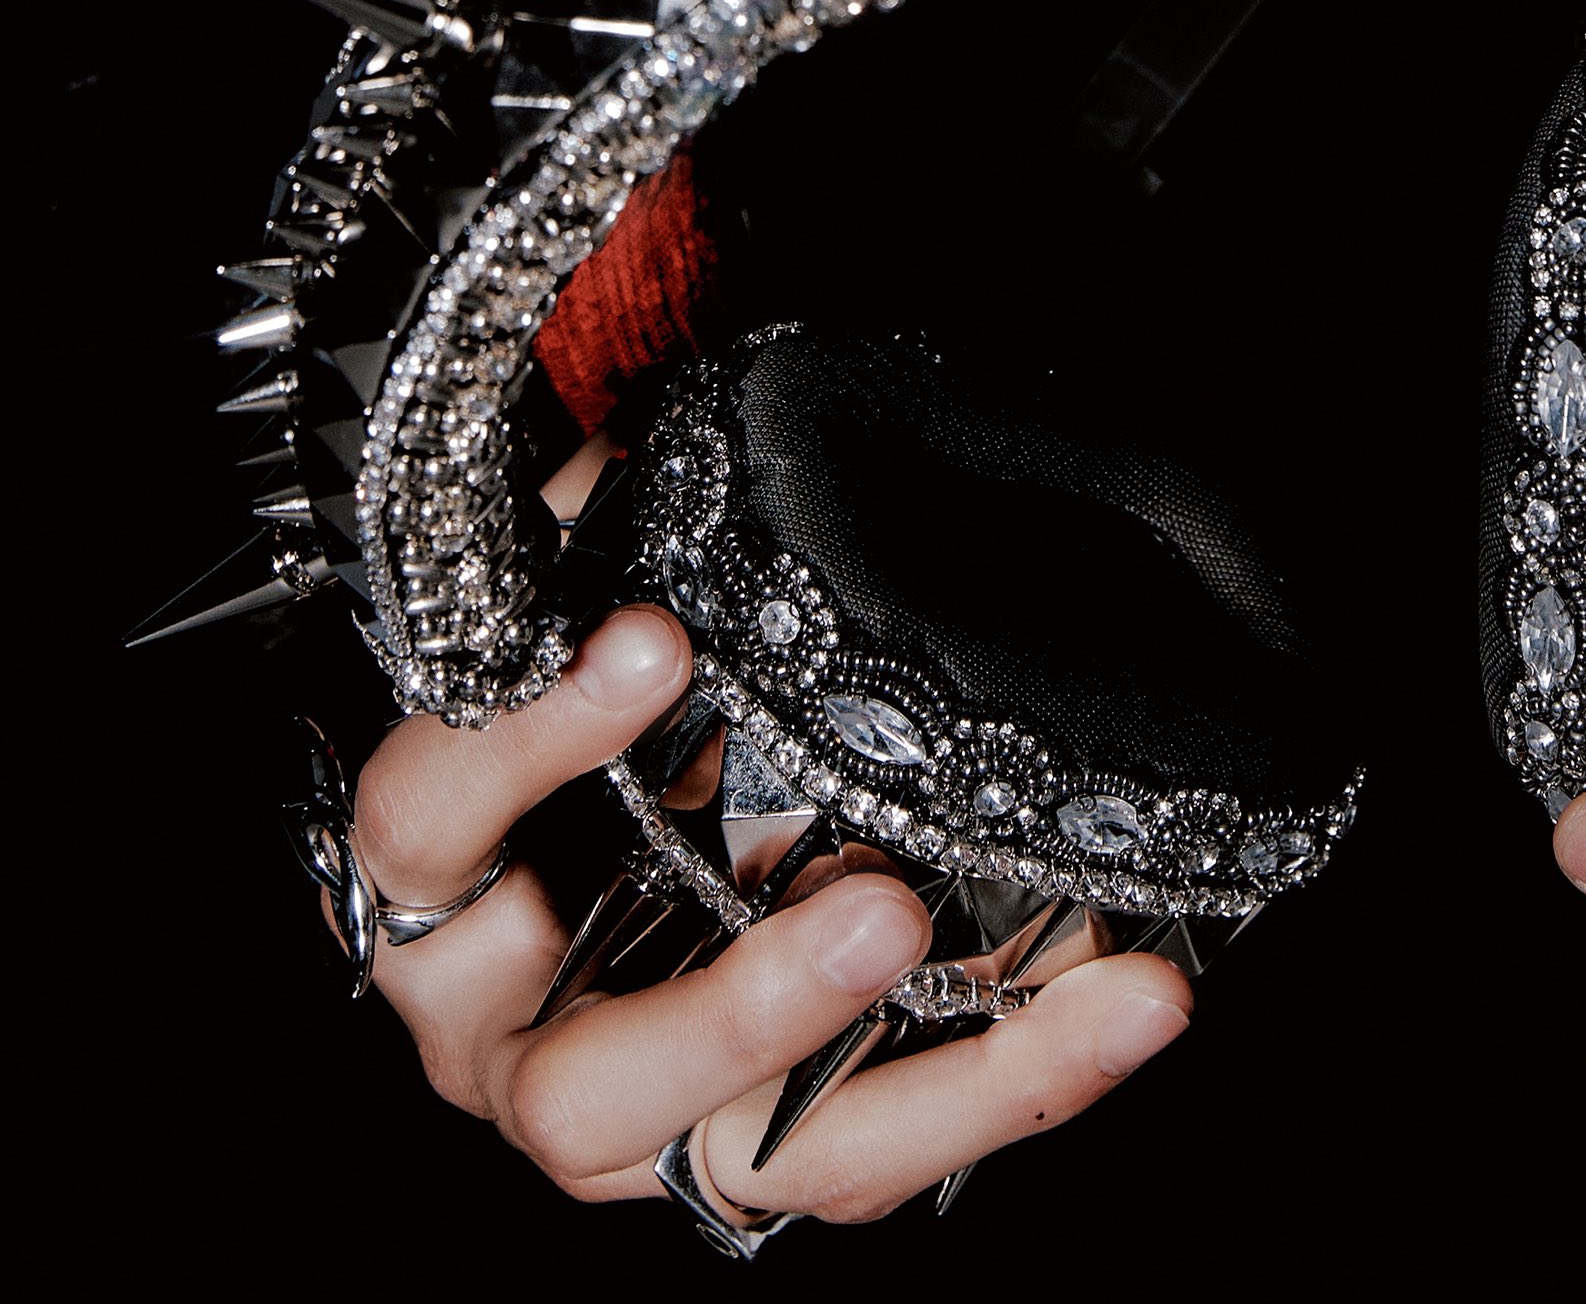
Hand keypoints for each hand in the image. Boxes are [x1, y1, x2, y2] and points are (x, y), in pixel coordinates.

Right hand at [342, 605, 1188, 1223]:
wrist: (544, 851)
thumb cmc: (552, 706)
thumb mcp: (559, 613)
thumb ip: (587, 539)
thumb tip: (647, 441)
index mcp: (439, 891)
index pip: (436, 819)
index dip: (529, 738)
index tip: (653, 642)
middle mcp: (512, 1040)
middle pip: (587, 1089)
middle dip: (742, 1014)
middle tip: (884, 917)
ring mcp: (641, 1118)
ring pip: (766, 1165)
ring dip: (939, 1093)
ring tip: (1096, 1001)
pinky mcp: (759, 1142)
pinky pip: (876, 1150)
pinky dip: (1012, 1081)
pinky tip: (1127, 1004)